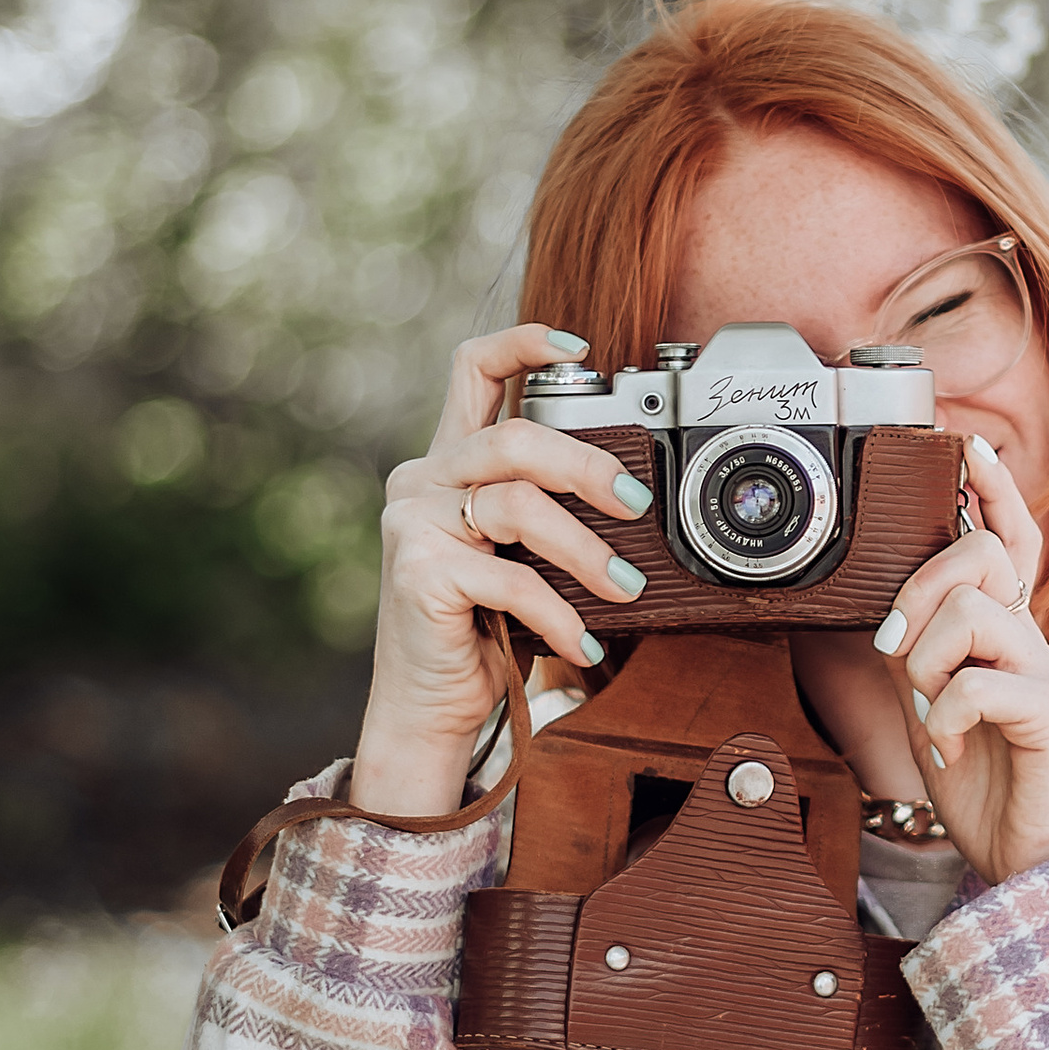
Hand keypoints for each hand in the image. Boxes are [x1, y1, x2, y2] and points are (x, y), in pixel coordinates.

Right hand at [350, 324, 653, 815]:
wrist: (428, 707)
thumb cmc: (483, 627)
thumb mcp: (518, 555)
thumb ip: (545, 509)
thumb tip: (632, 490)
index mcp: (447, 461)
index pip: (472, 370)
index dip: (523, 343)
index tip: (581, 348)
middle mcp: (421, 479)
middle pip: (512, 438)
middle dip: (587, 466)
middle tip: (637, 504)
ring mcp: (412, 523)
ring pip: (517, 506)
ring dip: (584, 551)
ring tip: (625, 589)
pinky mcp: (416, 572)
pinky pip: (507, 580)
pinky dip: (557, 614)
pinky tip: (582, 645)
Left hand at [871, 436, 1048, 885]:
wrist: (1028, 860)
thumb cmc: (985, 785)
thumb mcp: (930, 708)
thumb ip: (919, 654)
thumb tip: (894, 615)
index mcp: (1004, 635)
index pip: (1010, 543)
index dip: (994, 492)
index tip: (970, 445)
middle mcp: (1032, 640)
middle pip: (983, 557)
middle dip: (920, 593)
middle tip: (901, 654)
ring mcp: (1046, 672)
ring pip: (973, 612)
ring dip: (927, 664)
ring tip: (930, 712)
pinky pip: (978, 682)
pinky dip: (945, 717)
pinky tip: (950, 749)